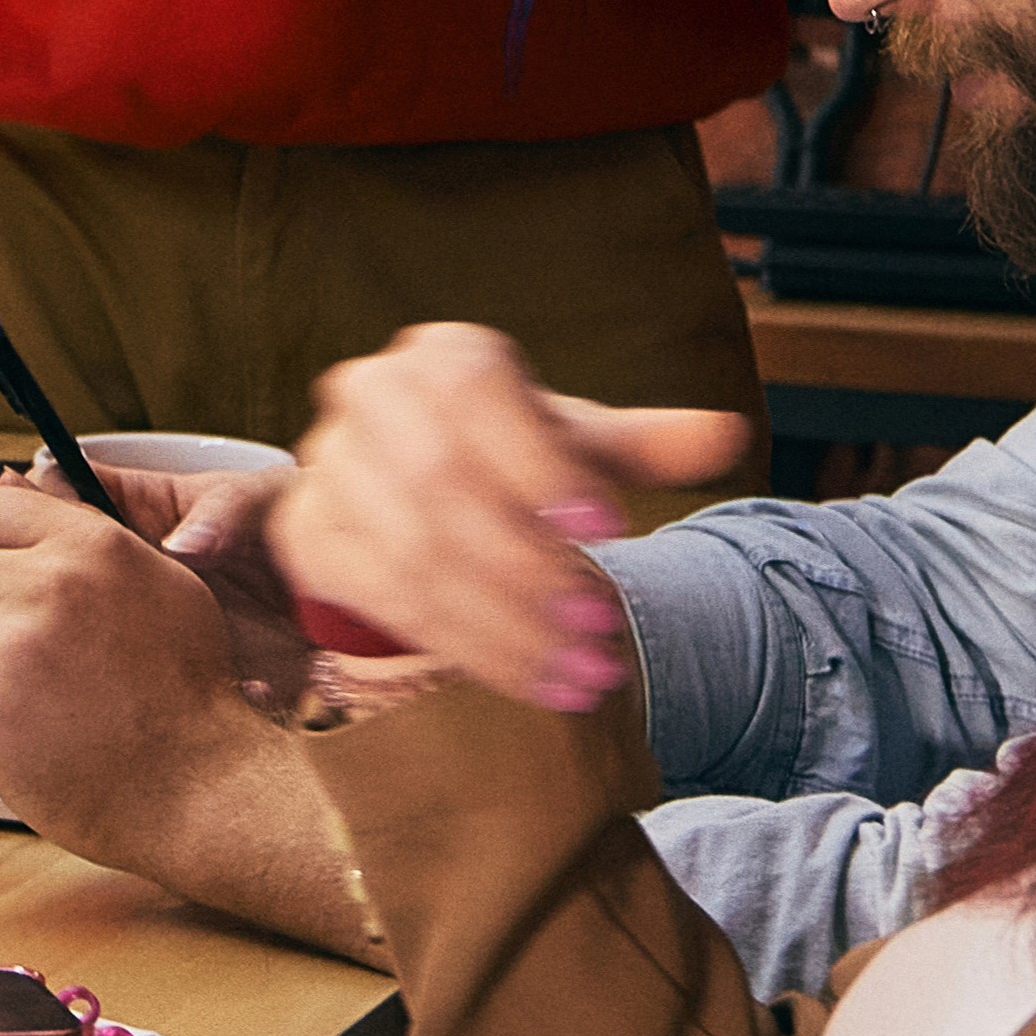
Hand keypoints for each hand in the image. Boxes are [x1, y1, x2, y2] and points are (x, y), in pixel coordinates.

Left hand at [0, 482, 375, 954]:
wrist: (203, 788)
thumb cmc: (188, 694)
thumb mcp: (159, 585)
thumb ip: (84, 534)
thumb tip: (13, 480)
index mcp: (91, 546)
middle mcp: (50, 587)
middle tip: (23, 664)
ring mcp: (14, 651)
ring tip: (37, 711)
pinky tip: (18, 745)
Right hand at [276, 321, 754, 711]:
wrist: (412, 497)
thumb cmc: (510, 461)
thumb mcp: (577, 447)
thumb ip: (645, 445)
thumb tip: (725, 434)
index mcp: (443, 355)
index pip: (476, 393)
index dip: (540, 463)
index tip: (611, 530)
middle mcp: (371, 394)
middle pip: (440, 483)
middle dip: (528, 566)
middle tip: (604, 627)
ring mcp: (329, 466)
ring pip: (412, 553)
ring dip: (504, 624)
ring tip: (586, 672)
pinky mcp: (310, 536)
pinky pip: (383, 601)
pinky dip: (466, 648)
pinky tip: (534, 680)